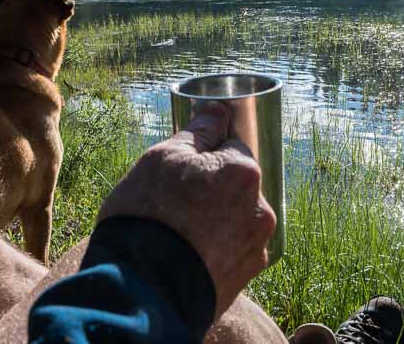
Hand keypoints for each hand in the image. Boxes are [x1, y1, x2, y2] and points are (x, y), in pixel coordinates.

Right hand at [97, 102, 276, 318]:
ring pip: (235, 216)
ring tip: (179, 230)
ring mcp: (256, 245)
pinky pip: (232, 248)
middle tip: (175, 199)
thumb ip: (198, 131)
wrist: (143, 291)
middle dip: (212, 185)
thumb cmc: (150, 215)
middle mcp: (260, 207)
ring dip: (216, 216)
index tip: (184, 166)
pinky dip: (215, 246)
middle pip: (235, 183)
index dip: (205, 152)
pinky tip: (188, 252)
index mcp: (244, 172)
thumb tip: (218, 111)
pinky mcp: (246, 276)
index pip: (231, 145)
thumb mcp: (164, 158)